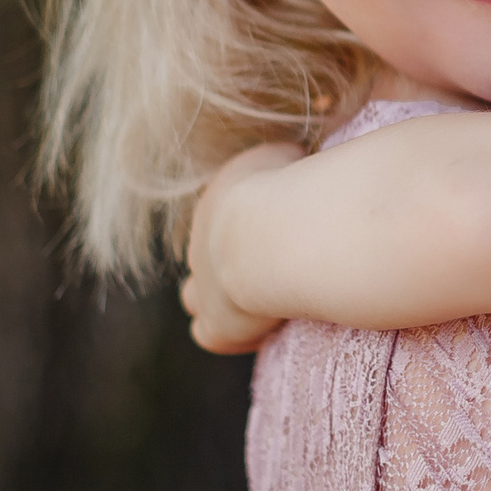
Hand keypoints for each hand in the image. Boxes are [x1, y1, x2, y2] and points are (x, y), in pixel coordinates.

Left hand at [181, 141, 303, 352]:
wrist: (274, 236)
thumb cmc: (291, 190)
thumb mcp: (286, 156)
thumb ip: (284, 162)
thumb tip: (296, 161)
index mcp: (218, 202)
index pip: (226, 215)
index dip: (252, 226)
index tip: (284, 230)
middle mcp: (201, 242)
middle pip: (208, 255)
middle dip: (235, 262)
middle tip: (277, 266)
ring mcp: (204, 286)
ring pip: (195, 297)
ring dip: (224, 299)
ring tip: (265, 300)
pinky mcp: (217, 324)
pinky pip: (210, 334)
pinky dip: (234, 332)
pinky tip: (267, 325)